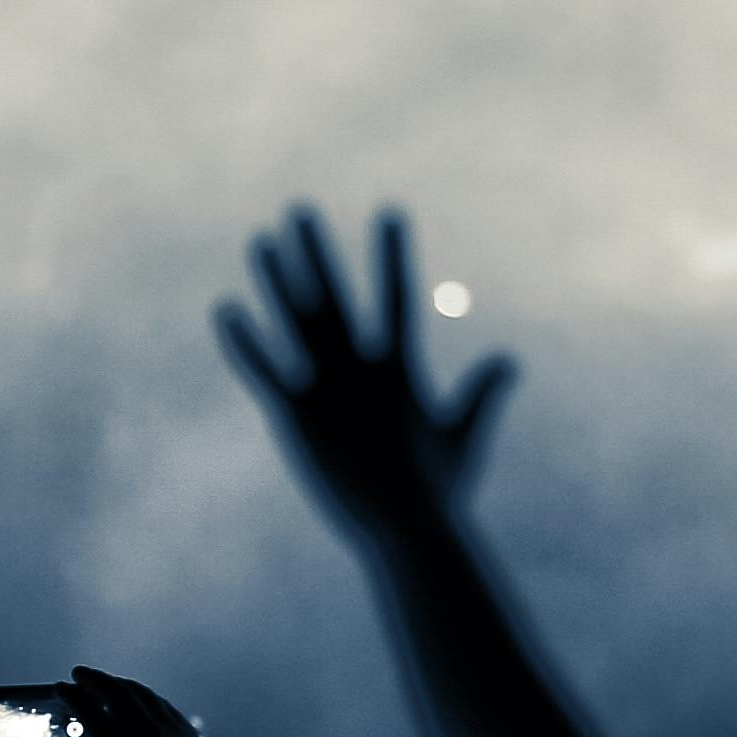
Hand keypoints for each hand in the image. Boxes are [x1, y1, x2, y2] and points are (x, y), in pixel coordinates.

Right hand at [57, 665, 238, 736]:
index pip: (87, 709)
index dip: (71, 695)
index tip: (60, 688)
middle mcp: (143, 730)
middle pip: (114, 690)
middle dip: (93, 678)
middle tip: (79, 675)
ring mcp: (169, 728)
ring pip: (140, 693)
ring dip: (119, 683)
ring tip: (107, 684)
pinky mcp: (187, 732)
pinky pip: (162, 704)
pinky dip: (144, 695)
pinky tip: (140, 700)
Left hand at [219, 206, 516, 547]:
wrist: (408, 528)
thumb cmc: (440, 492)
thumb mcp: (464, 435)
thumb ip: (482, 392)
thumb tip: (509, 361)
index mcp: (399, 370)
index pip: (397, 297)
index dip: (392, 254)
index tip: (389, 213)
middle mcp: (360, 370)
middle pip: (333, 295)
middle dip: (315, 251)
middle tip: (298, 208)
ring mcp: (327, 391)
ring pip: (295, 321)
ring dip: (276, 278)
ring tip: (260, 239)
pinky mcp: (298, 418)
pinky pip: (265, 372)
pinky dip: (245, 342)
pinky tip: (226, 309)